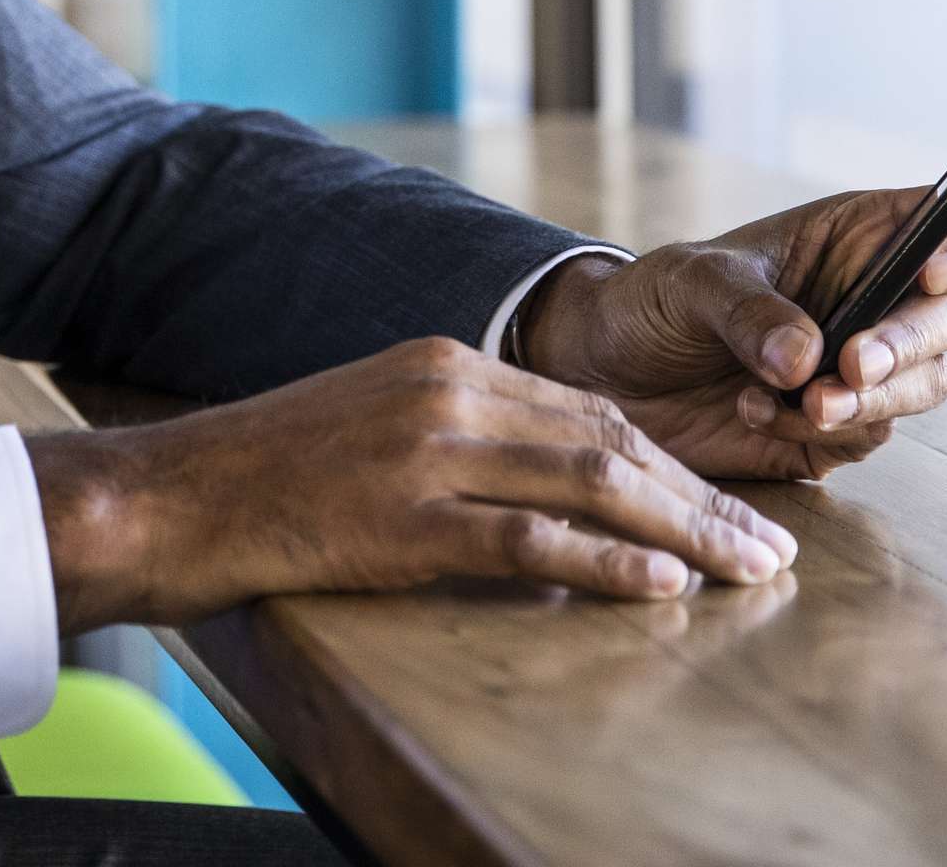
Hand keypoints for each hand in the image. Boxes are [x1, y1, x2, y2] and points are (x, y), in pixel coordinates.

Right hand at [24, 336, 801, 633]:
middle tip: (770, 549)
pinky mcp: (402, 517)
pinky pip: (525, 540)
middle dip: (702, 499)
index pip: (591, 408)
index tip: (730, 508)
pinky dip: (601, 563)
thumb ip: (462, 436)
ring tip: (746, 572)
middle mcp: (449, 390)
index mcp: (448, 361)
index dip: (673, 462)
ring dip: (682, 532)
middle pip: (610, 439)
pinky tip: (657, 585)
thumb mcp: (377, 421)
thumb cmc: (272, 472)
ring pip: (588, 483)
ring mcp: (427, 451)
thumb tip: (552, 484)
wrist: (175, 493)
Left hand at [512, 187, 946, 481]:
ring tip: (798, 401)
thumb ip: (748, 311)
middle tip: (849, 367)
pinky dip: (820, 431)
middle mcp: (877, 296)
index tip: (935, 273)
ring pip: (923, 384)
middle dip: (909, 344)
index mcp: (858, 234)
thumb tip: (808, 358)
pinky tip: (754, 412)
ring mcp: (864, 366)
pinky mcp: (838, 428)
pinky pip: (865, 436)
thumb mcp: (690, 282)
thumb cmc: (652, 300)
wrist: (604, 375)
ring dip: (870, 400)